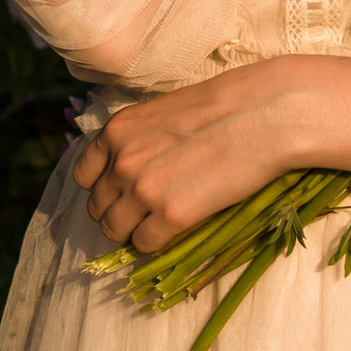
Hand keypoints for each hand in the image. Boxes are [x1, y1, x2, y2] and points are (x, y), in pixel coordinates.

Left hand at [75, 57, 350, 252]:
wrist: (266, 113)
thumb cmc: (226, 106)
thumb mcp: (166, 112)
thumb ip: (140, 138)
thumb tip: (131, 166)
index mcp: (117, 130)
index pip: (84, 176)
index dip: (103, 188)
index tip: (121, 193)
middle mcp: (121, 161)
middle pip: (97, 207)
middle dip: (117, 212)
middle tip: (145, 213)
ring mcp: (143, 190)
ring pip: (115, 230)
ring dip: (132, 232)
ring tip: (158, 225)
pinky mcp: (171, 216)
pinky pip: (144, 245)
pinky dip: (154, 244)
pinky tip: (174, 232)